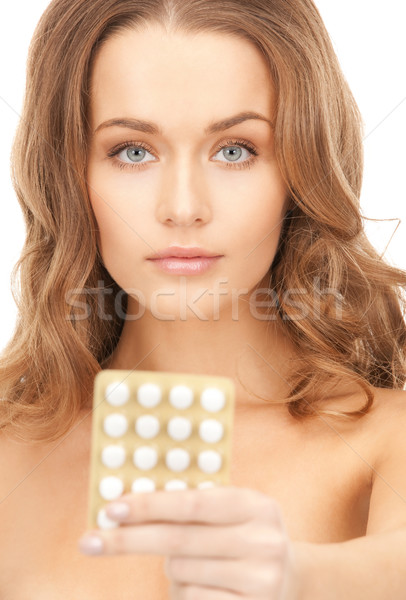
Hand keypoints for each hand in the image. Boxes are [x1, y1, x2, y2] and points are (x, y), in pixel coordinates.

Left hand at [79, 486, 301, 598]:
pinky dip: (183, 591)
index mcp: (255, 505)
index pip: (190, 503)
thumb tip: (127, 506)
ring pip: (181, 572)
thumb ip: (192, 504)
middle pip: (177, 540)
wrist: (291, 581)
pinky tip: (199, 584)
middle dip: (128, 540)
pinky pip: (193, 599)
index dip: (147, 506)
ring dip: (170, 568)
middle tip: (89, 540)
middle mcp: (263, 540)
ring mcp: (262, 580)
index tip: (109, 509)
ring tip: (191, 563)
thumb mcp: (230, 512)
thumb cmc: (242, 537)